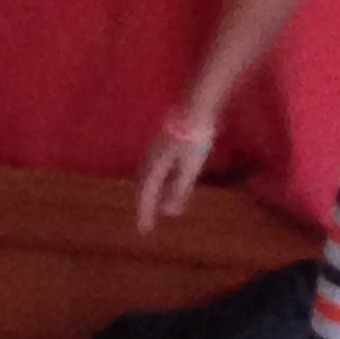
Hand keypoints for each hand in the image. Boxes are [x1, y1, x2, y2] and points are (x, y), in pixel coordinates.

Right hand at [133, 120, 214, 234]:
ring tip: (154, 202)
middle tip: (146, 219)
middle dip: (144, 202)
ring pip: (148, 174)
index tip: (143, 231)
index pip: (146, 195)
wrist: (196, 107)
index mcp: (155, 165)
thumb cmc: (194, 138)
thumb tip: (169, 212)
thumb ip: (179, 189)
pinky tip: (166, 179)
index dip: (144, 213)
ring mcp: (156, 147)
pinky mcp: (165, 140)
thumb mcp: (189, 167)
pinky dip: (157, 179)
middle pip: (143, 184)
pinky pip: (155, 166)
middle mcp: (151, 157)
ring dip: (149, 191)